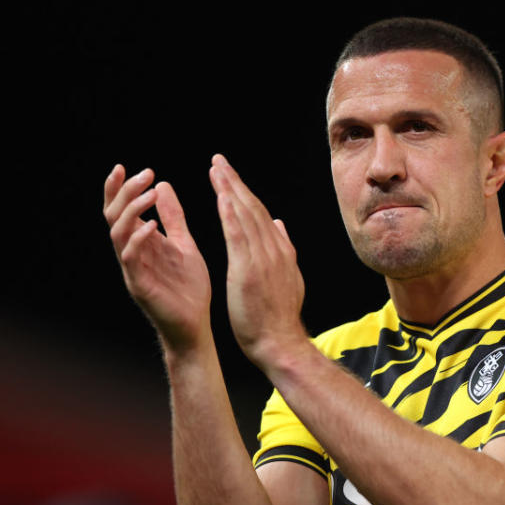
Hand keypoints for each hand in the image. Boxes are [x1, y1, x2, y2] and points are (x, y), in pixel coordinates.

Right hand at [103, 165, 212, 352]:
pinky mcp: (139, 285)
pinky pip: (131, 258)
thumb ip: (172, 217)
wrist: (195, 324)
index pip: (120, 210)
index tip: (123, 166)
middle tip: (145, 173)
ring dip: (132, 210)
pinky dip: (138, 239)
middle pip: (113, 216)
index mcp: (140, 242)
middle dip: (125, 192)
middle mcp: (131, 253)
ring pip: (117, 233)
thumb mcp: (183, 243)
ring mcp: (133, 269)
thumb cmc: (189, 288)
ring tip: (150, 193)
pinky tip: (152, 225)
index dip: (117, 189)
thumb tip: (163, 184)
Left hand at [210, 154, 307, 367]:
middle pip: (252, 208)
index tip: (230, 177)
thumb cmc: (278, 319)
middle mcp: (273, 250)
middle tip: (218, 161)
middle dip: (234, 183)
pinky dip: (230, 214)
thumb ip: (284, 250)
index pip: (260, 215)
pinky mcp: (248, 270)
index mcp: (280, 252)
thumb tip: (280, 225)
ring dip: (230, 190)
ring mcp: (262, 259)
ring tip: (216, 170)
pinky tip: (221, 197)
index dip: (244, 194)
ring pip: (245, 216)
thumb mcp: (287, 279)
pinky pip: (238, 236)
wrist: (280, 343)